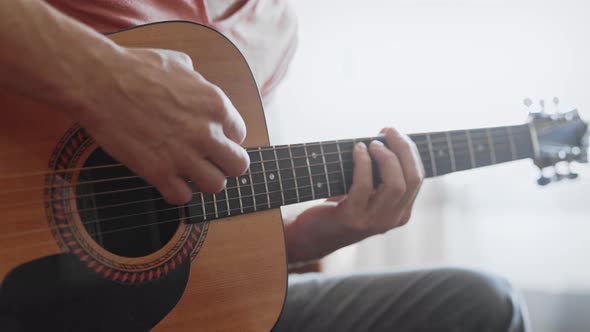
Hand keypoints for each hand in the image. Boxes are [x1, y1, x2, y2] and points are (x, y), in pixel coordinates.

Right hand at [67, 47, 248, 204]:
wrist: (97, 81)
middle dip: (224, 164)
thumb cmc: (135, 67)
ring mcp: (184, 155)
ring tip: (187, 172)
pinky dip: (175, 192)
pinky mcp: (159, 172)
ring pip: (216, 186)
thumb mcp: (180, 63)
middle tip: (207, 161)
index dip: (224, 138)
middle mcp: (207, 133)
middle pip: (238, 166)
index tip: (210, 138)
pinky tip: (166, 180)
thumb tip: (201, 86)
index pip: (239, 135)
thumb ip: (199, 82)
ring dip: (203, 181)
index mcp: (216, 105)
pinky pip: (182, 197)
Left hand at [285, 127, 423, 261]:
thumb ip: (378, 174)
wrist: (313, 235)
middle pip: (412, 179)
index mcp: (401, 212)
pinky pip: (364, 186)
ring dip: (386, 157)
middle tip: (388, 131)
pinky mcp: (353, 219)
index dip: (409, 152)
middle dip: (403, 150)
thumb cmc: (339, 207)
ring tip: (373, 143)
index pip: (417, 178)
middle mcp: (392, 219)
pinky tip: (357, 150)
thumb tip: (383, 138)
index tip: (395, 134)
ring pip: (395, 185)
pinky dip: (363, 163)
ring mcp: (374, 222)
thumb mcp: (366, 193)